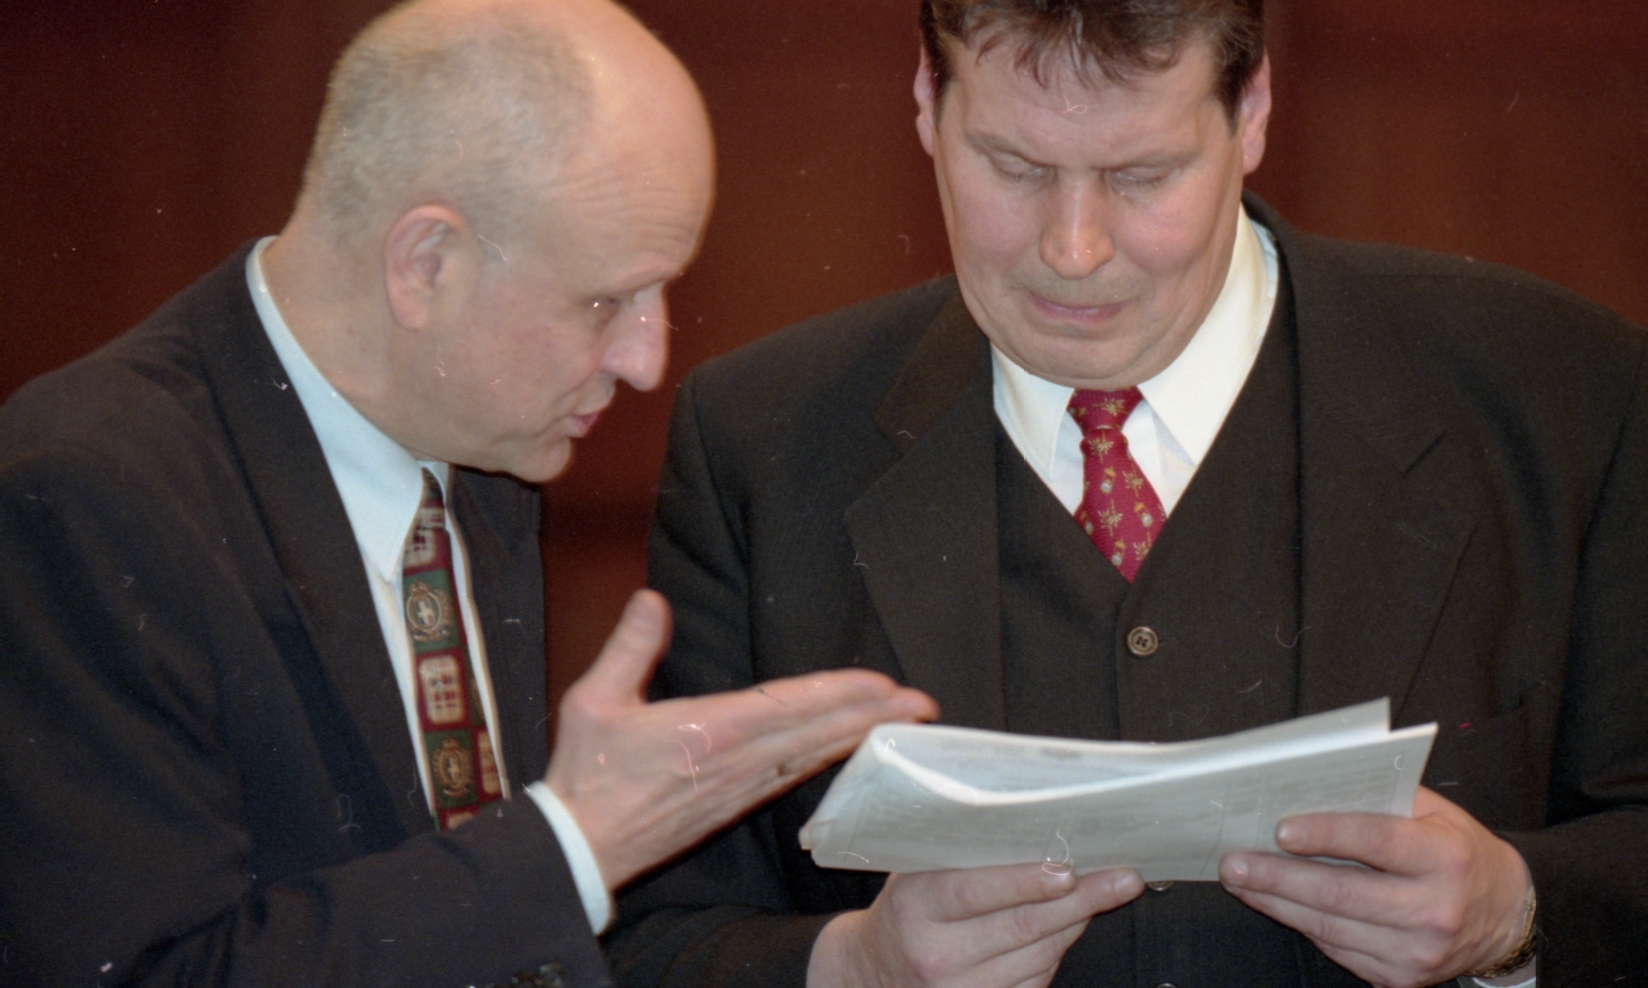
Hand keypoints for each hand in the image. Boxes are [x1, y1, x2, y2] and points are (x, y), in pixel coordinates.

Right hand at [546, 589, 937, 889]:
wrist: (579, 848)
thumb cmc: (586, 776)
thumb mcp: (594, 701)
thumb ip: (630, 647)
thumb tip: (652, 599)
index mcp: (708, 733)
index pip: (788, 706)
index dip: (839, 693)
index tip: (881, 684)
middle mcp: (736, 764)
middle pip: (817, 734)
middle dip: (872, 717)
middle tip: (922, 705)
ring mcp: (739, 789)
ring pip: (813, 757)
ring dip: (860, 737)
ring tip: (903, 724)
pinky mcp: (733, 806)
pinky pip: (793, 777)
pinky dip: (828, 761)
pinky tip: (849, 752)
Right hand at [809, 863, 1143, 987]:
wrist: (872, 972)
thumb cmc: (905, 910)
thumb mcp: (915, 871)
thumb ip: (960, 850)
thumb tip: (1028, 819)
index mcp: (916, 906)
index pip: (978, 891)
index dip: (1027, 880)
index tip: (1067, 868)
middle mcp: (937, 953)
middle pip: (1023, 925)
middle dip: (1081, 899)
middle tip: (1121, 877)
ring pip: (1039, 955)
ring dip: (1076, 922)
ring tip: (1104, 891)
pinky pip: (1036, 982)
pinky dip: (1057, 951)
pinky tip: (1067, 926)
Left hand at [1219, 786, 1531, 987]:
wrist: (1506, 916)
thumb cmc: (1458, 852)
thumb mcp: (1433, 812)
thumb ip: (1379, 798)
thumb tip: (1308, 788)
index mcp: (1444, 857)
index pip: (1376, 842)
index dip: (1325, 835)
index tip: (1280, 830)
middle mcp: (1434, 909)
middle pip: (1341, 894)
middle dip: (1278, 877)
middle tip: (1234, 862)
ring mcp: (1418, 952)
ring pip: (1330, 927)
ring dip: (1277, 903)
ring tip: (1241, 881)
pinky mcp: (1401, 978)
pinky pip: (1338, 949)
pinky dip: (1301, 925)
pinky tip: (1276, 905)